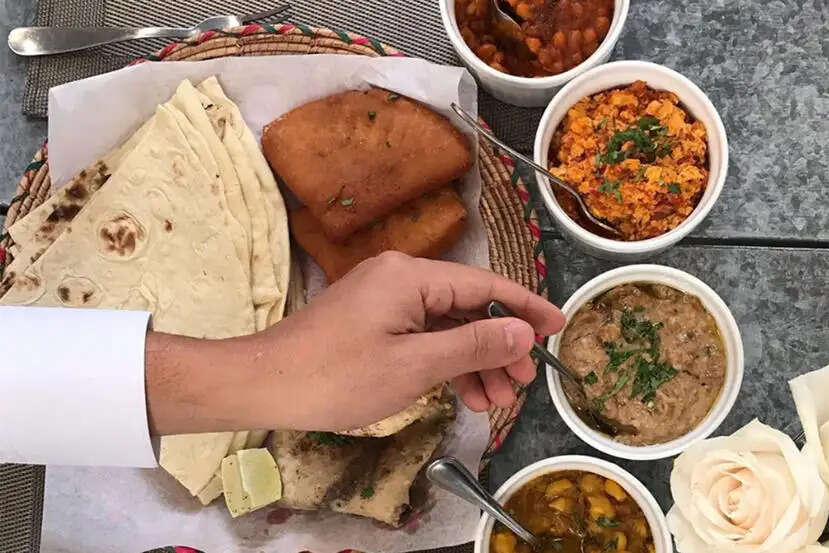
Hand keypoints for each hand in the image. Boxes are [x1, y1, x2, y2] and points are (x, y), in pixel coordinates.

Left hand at [146, 252, 564, 434]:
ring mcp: (384, 299)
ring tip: (496, 401)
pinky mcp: (372, 320)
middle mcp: (401, 277)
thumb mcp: (414, 365)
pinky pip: (421, 335)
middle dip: (498, 347)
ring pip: (445, 326)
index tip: (558, 328)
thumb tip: (521, 332)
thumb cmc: (337, 375)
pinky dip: (443, 362)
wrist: (264, 385)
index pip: (485, 287)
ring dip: (473, 361)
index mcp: (412, 276)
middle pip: (467, 307)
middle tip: (523, 385)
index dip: (525, 308)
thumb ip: (473, 346)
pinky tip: (462, 393)